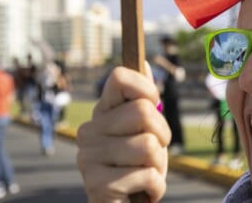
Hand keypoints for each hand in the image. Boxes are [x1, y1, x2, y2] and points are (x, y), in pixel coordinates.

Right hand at [77, 64, 170, 202]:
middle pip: (144, 112)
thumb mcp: (145, 130)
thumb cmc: (136, 166)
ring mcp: (88, 157)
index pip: (120, 77)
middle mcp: (89, 131)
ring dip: (159, 166)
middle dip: (162, 136)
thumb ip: (144, 100)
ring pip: (149, 146)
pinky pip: (147, 175)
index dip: (146, 88)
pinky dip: (155, 187)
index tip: (153, 104)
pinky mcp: (97, 185)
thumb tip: (143, 62)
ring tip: (145, 173)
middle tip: (153, 154)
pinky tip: (143, 191)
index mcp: (102, 113)